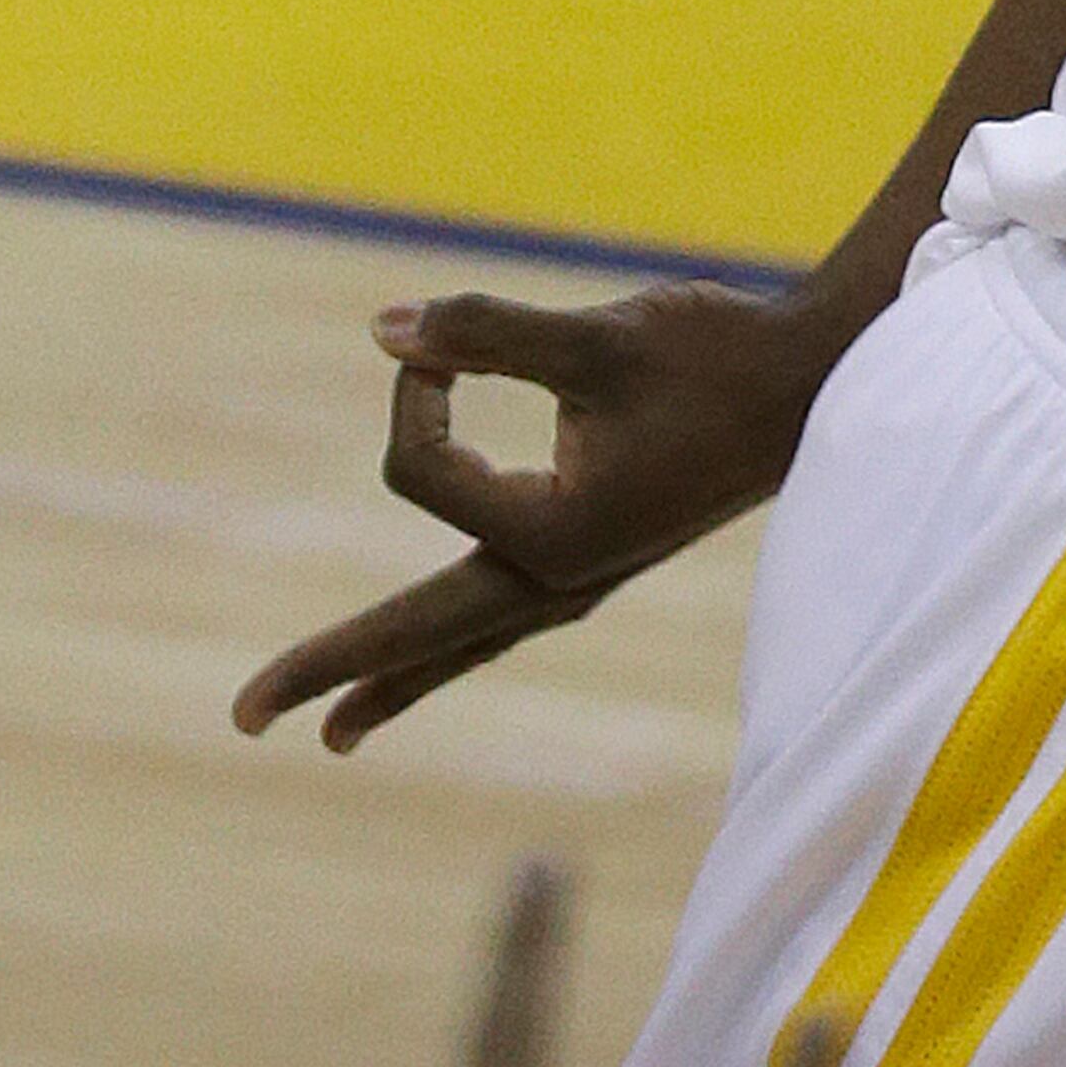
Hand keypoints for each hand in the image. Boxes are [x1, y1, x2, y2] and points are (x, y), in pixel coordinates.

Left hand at [233, 277, 830, 751]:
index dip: (420, 386)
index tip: (444, 337)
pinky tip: (444, 656)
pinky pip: (505, 618)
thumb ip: (486, 332)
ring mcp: (584, 579)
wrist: (822, 383)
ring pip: (466, 641)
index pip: (421, 469)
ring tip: (336, 734)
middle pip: (420, 635)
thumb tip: (380, 332)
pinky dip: (456, 646)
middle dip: (331, 670)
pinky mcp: (603, 557)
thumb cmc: (716, 356)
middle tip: (243, 719)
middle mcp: (560, 578)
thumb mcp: (598, 336)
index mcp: (551, 537)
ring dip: (396, 679)